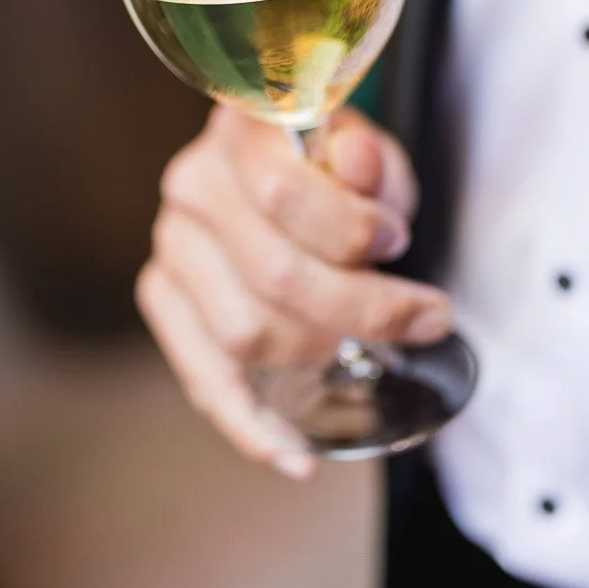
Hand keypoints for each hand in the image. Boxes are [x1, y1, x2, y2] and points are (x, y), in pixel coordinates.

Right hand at [136, 106, 451, 478]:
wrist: (286, 170)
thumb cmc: (335, 168)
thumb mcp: (368, 150)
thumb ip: (368, 161)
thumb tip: (358, 169)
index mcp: (240, 131)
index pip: (284, 192)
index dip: (355, 230)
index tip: (400, 243)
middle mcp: (193, 184)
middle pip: (272, 275)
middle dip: (363, 307)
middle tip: (424, 315)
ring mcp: (172, 245)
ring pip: (244, 333)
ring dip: (321, 351)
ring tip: (367, 345)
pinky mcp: (164, 298)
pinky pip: (202, 378)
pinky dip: (250, 427)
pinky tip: (295, 456)